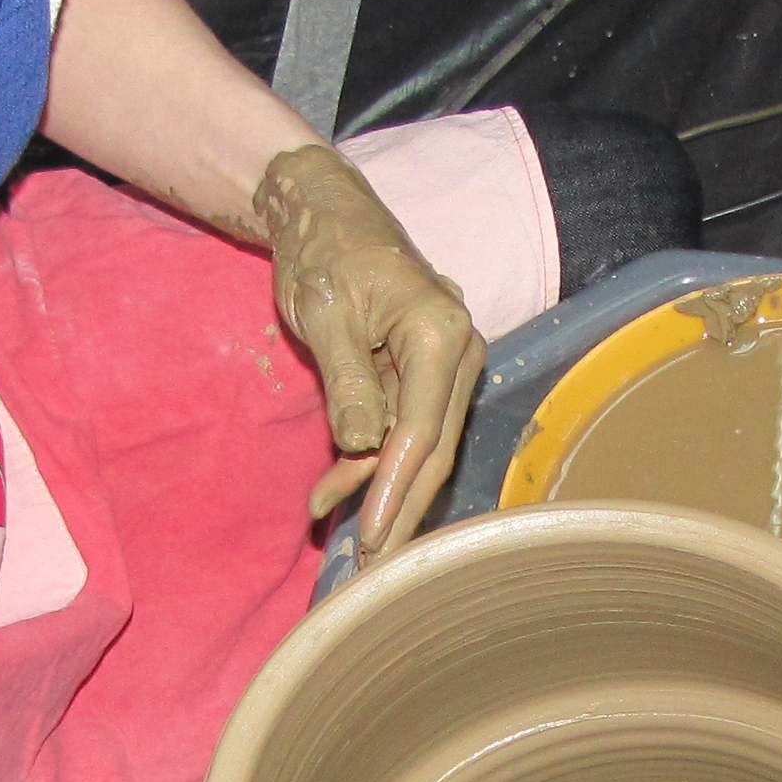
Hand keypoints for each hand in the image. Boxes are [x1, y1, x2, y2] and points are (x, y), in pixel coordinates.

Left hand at [256, 145, 484, 558]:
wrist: (323, 210)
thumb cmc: (323, 252)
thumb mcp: (324, 314)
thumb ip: (347, 381)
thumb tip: (365, 445)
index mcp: (440, 334)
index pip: (423, 429)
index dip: (395, 488)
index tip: (369, 537)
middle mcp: (459, 352)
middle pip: (433, 449)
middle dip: (400, 510)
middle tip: (373, 571)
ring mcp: (444, 364)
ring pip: (419, 446)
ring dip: (377, 489)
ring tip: (333, 527)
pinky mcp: (422, 372)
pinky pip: (403, 428)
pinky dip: (370, 461)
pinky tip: (333, 489)